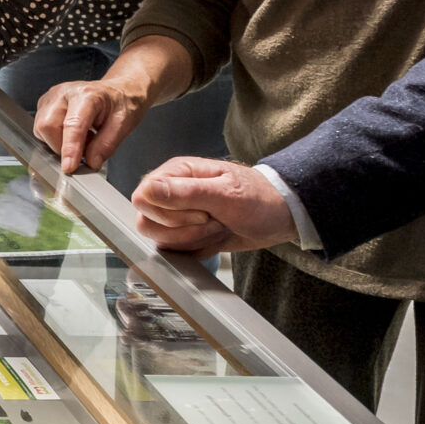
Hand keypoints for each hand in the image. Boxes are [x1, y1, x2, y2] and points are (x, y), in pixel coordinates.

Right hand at [35, 77, 152, 174]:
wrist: (118, 91)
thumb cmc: (121, 103)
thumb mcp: (124, 125)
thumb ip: (106, 145)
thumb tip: (90, 162)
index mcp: (87, 95)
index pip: (72, 124)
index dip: (70, 148)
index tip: (69, 167)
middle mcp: (64, 93)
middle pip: (47, 126)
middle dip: (61, 146)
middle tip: (84, 148)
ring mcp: (51, 97)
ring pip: (41, 129)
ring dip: (59, 142)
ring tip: (82, 138)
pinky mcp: (45, 105)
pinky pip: (42, 129)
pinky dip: (56, 138)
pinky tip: (72, 134)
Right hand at [130, 156, 299, 253]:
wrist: (280, 217)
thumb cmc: (260, 198)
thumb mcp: (227, 194)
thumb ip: (186, 192)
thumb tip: (149, 190)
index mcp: (176, 173)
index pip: (144, 197)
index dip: (168, 213)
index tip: (201, 213)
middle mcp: (170, 193)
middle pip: (147, 221)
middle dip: (184, 230)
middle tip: (212, 221)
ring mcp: (175, 215)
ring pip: (159, 238)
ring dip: (192, 240)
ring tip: (217, 228)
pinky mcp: (183, 234)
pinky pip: (173, 250)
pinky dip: (196, 250)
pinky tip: (215, 238)